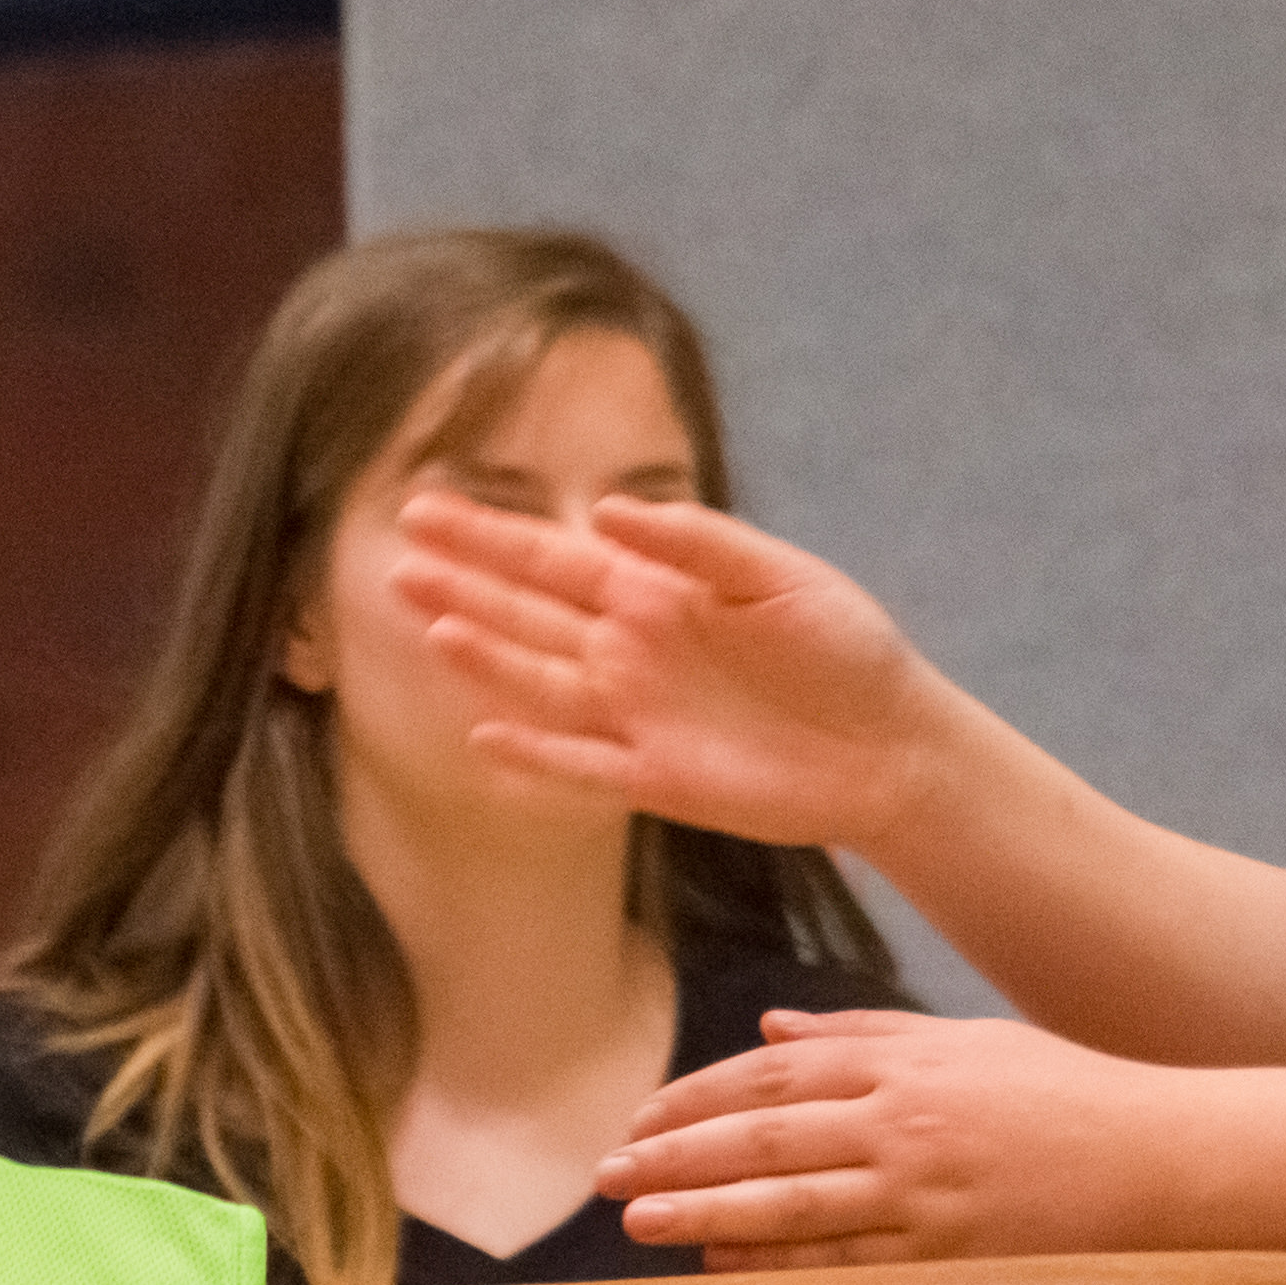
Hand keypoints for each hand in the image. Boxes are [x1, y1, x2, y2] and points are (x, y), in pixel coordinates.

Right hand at [389, 489, 941, 851]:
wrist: (892, 745)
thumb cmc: (846, 648)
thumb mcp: (780, 577)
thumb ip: (696, 543)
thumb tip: (606, 512)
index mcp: (658, 590)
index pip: (554, 556)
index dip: (488, 536)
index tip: (423, 507)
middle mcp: (632, 648)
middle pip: (527, 613)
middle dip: (463, 585)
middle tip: (394, 560)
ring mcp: (636, 715)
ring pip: (538, 680)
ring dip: (481, 655)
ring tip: (423, 622)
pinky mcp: (654, 777)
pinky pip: (578, 763)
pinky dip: (533, 752)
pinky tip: (483, 732)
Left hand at [595, 1011, 1175, 1267]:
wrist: (1164, 1156)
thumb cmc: (1064, 1094)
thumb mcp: (964, 1041)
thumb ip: (862, 1033)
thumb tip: (768, 1026)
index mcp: (904, 1060)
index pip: (772, 1073)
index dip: (695, 1097)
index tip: (638, 1121)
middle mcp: (905, 1119)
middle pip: (765, 1134)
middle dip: (676, 1155)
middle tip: (606, 1175)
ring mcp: (927, 1191)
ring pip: (791, 1201)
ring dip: (706, 1212)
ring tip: (638, 1221)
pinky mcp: (953, 1254)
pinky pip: (846, 1264)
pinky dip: (780, 1267)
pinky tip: (725, 1269)